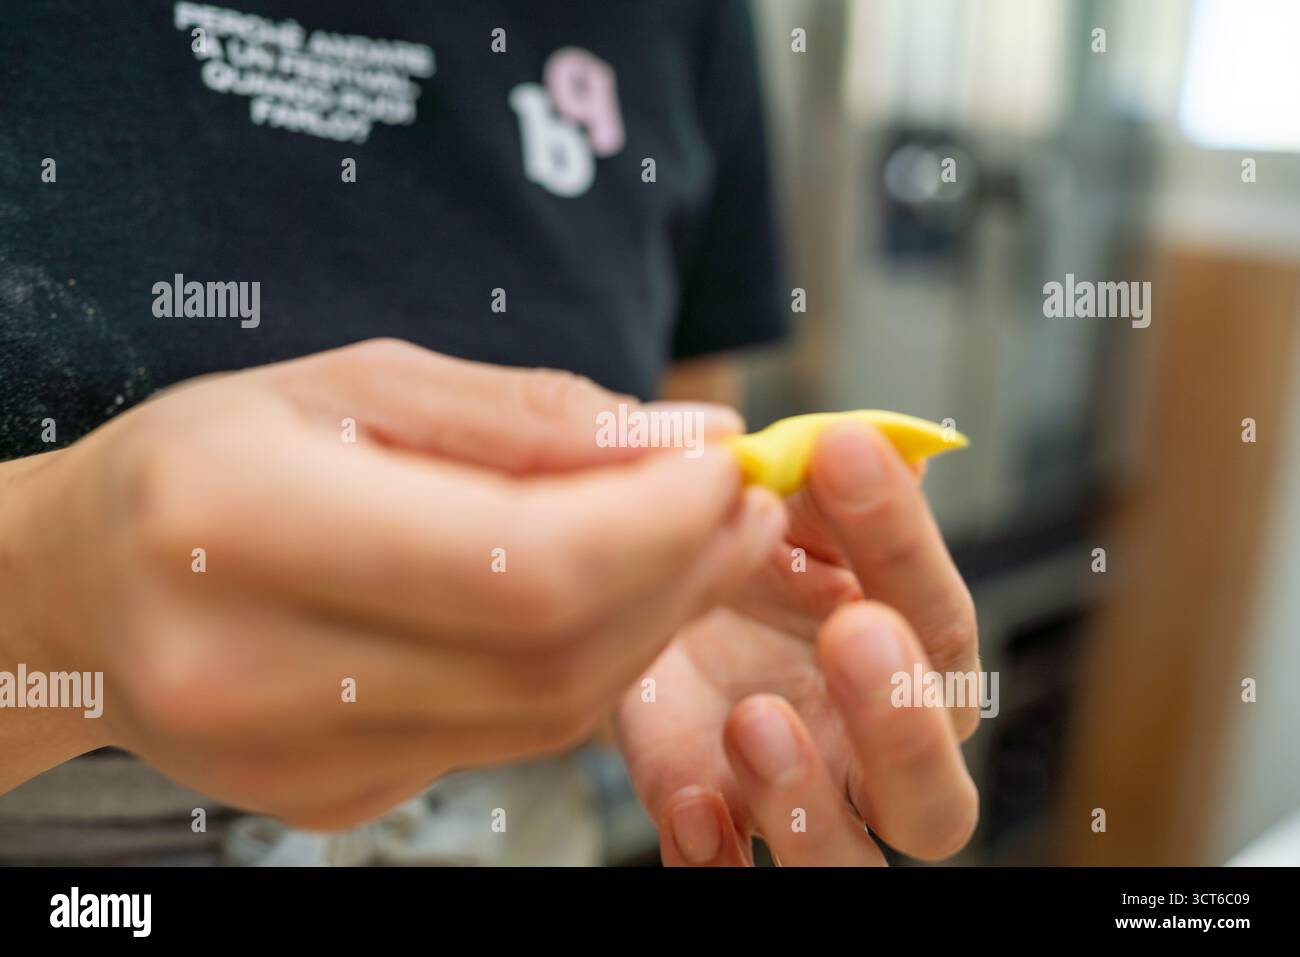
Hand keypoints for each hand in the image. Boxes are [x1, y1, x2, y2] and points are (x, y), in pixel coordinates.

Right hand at [0, 339, 784, 827]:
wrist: (87, 590)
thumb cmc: (212, 457)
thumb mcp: (354, 386)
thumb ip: (525, 418)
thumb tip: (681, 444)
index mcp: (236, 522)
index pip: (519, 564)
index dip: (657, 522)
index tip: (723, 462)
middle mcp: (251, 668)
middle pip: (553, 655)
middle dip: (680, 571)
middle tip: (738, 499)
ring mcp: (293, 760)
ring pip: (550, 712)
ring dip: (655, 621)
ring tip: (697, 538)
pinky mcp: (335, 798)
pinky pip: (514, 737)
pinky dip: (589, 663)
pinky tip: (612, 596)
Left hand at [618, 421, 979, 864]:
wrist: (649, 600)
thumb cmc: (741, 553)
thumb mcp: (776, 507)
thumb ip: (821, 487)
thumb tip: (871, 439)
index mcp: (914, 663)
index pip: (941, 622)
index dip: (903, 543)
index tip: (843, 452)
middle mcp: (876, 756)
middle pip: (936, 797)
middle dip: (902, 720)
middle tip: (851, 632)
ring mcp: (802, 807)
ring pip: (853, 866)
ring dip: (809, 806)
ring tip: (752, 720)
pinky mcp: (718, 828)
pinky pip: (729, 879)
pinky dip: (714, 856)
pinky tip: (692, 801)